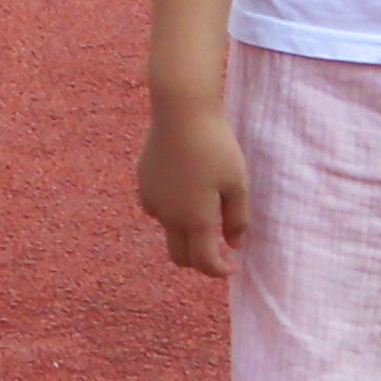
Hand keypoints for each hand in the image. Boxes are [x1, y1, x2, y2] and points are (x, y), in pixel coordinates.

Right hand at [138, 90, 249, 274]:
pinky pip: (155, 209)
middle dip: (199, 260)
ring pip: (167, 231)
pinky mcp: (142, 181)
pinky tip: (183, 191)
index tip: (234, 262)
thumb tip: (235, 245)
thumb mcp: (237, 184)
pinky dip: (169, 212)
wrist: (181, 110)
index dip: (221, 270)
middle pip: (179, 257)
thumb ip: (237, 219)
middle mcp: (169, 216)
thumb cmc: (216, 146)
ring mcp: (152, 199)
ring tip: (202, 210)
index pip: (205, 263)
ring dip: (184, 233)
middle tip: (218, 246)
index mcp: (196, 220)